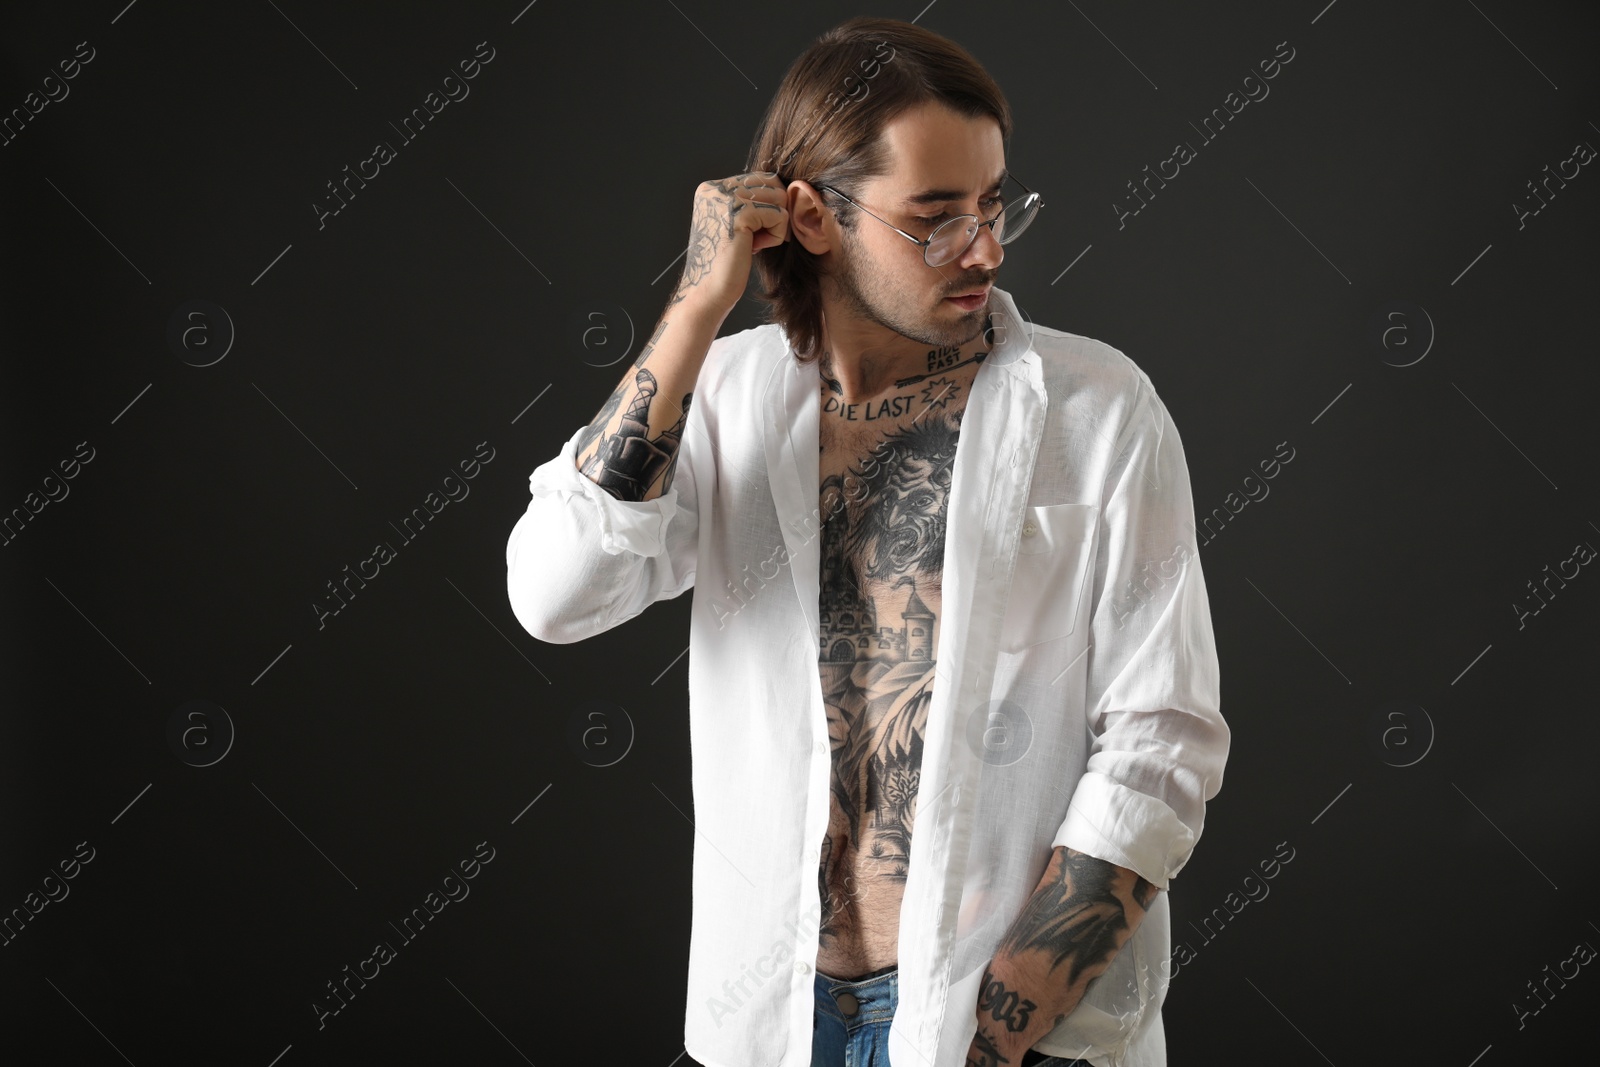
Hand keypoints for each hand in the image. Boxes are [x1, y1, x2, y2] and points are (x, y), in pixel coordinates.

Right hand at [668, 171, 789, 316]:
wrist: (710, 290)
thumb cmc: (727, 262)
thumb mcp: (737, 223)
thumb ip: (751, 202)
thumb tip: (788, 188)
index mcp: (713, 188)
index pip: (762, 178)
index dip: (770, 205)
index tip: (756, 232)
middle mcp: (717, 188)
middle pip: (774, 184)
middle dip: (776, 213)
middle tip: (760, 238)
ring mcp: (727, 198)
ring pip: (780, 198)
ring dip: (776, 226)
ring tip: (755, 244)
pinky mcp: (740, 213)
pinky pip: (780, 216)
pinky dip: (776, 236)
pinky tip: (755, 249)